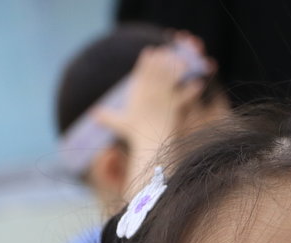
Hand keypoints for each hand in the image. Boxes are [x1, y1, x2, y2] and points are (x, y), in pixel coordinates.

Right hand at [94, 36, 213, 155]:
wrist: (147, 143)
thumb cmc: (134, 134)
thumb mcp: (119, 124)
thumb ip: (107, 117)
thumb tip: (92, 114)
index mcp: (138, 95)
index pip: (141, 74)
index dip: (145, 61)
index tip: (150, 50)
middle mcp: (150, 95)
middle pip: (156, 72)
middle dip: (161, 60)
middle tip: (166, 51)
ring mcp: (162, 100)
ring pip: (170, 80)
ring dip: (176, 70)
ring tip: (183, 62)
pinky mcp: (173, 108)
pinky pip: (184, 97)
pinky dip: (191, 91)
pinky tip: (198, 84)